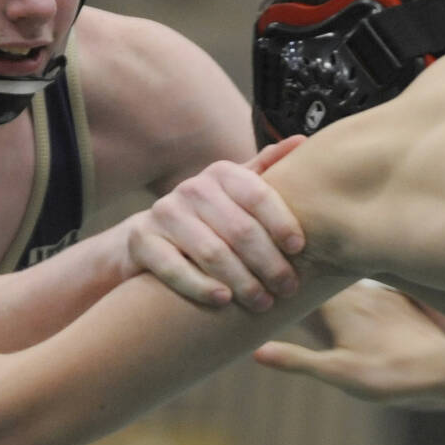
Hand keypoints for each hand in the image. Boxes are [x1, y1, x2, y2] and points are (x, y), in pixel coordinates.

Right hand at [128, 136, 305, 311]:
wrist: (150, 238)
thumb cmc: (208, 219)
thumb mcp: (236, 193)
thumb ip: (265, 171)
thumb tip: (302, 142)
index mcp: (221, 173)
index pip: (258, 195)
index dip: (282, 222)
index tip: (299, 249)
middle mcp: (191, 188)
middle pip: (240, 229)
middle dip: (269, 263)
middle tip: (288, 288)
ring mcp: (164, 214)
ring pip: (212, 252)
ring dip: (243, 281)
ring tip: (262, 302)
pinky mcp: (141, 241)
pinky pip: (175, 268)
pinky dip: (201, 286)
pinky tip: (223, 300)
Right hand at [253, 280, 444, 405]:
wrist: (441, 371)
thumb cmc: (387, 375)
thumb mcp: (337, 373)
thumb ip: (296, 361)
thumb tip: (257, 352)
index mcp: (339, 306)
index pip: (305, 277)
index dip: (287, 270)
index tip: (269, 263)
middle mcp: (359, 294)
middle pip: (325, 275)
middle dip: (308, 274)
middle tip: (287, 271)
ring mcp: (382, 297)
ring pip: (349, 279)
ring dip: (333, 281)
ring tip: (319, 286)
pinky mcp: (402, 304)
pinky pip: (374, 288)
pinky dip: (360, 291)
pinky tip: (360, 302)